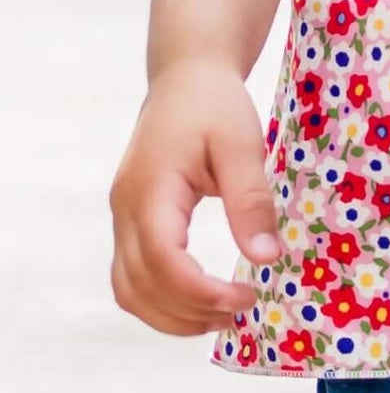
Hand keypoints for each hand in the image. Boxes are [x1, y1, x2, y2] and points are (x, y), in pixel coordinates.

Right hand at [109, 60, 282, 336]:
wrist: (186, 76)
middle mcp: (125, 209)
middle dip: (189, 312)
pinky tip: (198, 300)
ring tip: (223, 315)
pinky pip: (132, 276)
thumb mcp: (241, 145)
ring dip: (171, 316)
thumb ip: (250, 201)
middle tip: (243, 309)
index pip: (163, 261)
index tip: (247, 296)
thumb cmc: (214, 104)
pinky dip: (160, 300)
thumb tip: (266, 259)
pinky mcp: (129, 220)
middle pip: (141, 285)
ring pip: (129, 289)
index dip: (201, 292)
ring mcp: (121, 216)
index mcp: (150, 189)